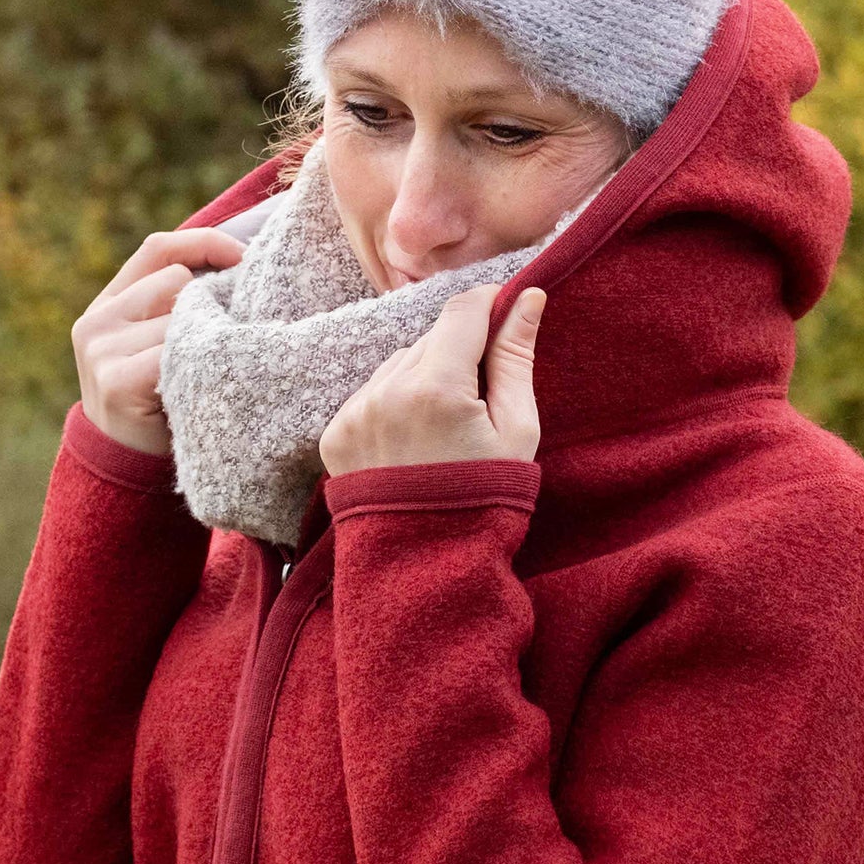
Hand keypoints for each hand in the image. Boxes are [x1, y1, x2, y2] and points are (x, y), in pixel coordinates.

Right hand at [72, 228, 244, 454]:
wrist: (126, 469)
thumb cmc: (159, 401)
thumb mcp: (158, 345)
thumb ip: (179, 306)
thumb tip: (244, 264)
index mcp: (107, 304)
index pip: (158, 249)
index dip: (205, 244)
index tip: (247, 258)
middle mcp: (97, 322)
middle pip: (175, 281)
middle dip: (209, 305)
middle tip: (227, 337)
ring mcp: (101, 351)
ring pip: (181, 317)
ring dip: (205, 341)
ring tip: (209, 372)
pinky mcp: (116, 380)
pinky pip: (176, 353)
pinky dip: (197, 367)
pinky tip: (199, 387)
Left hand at [319, 284, 546, 475]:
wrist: (428, 566)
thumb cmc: (486, 497)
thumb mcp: (517, 429)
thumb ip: (516, 357)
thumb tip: (528, 297)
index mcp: (436, 389)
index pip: (462, 312)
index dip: (488, 304)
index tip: (505, 309)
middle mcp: (387, 392)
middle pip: (431, 339)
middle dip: (460, 352)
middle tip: (481, 396)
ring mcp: (355, 413)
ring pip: (400, 364)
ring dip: (425, 377)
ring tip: (444, 428)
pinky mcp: (335, 433)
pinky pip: (372, 393)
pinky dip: (394, 403)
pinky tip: (414, 441)